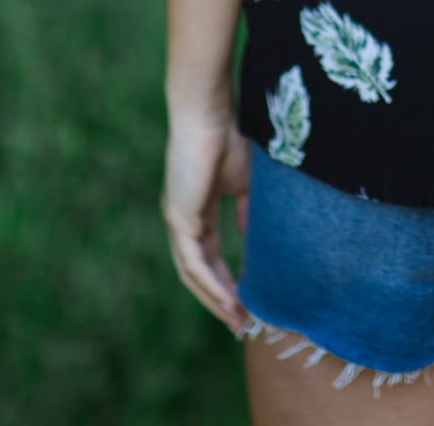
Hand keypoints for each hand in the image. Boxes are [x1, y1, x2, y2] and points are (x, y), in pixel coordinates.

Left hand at [161, 106, 251, 331]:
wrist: (210, 112)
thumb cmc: (230, 136)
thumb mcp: (246, 183)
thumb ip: (248, 213)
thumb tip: (256, 242)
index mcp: (196, 211)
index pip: (208, 255)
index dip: (226, 280)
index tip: (246, 301)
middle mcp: (182, 220)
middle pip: (197, 272)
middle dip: (219, 299)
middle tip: (242, 322)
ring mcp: (177, 221)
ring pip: (193, 273)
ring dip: (214, 298)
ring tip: (238, 318)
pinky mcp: (178, 218)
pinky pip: (192, 262)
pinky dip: (209, 283)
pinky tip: (228, 298)